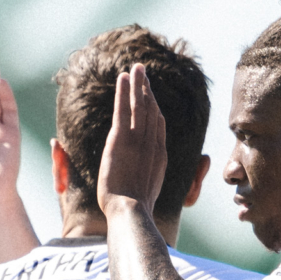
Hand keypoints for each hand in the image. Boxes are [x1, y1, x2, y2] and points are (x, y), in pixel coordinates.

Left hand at [94, 65, 166, 216]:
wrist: (131, 211)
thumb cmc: (137, 209)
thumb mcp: (150, 192)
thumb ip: (150, 179)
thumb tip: (147, 184)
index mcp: (159, 155)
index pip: (158, 125)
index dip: (154, 107)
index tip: (150, 96)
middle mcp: (152, 143)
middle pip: (151, 110)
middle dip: (147, 89)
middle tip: (144, 73)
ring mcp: (138, 139)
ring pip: (140, 105)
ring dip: (138, 84)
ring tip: (136, 68)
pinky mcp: (121, 139)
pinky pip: (123, 109)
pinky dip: (124, 91)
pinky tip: (123, 77)